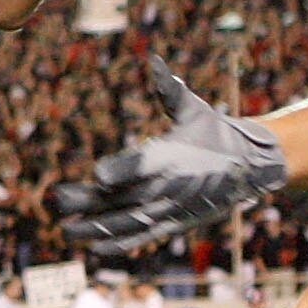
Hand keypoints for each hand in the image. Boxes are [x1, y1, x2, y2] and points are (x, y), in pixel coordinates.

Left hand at [51, 59, 288, 248]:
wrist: (249, 166)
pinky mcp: (175, 223)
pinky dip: (121, 243)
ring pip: (130, 221)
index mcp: (172, 155)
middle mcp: (169, 185)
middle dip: (90, 201)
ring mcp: (171, 208)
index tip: (99, 174)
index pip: (143, 165)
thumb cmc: (214, 132)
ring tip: (67, 230)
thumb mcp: (194, 109)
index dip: (122, 170)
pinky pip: (145, 236)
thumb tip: (155, 61)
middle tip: (57, 200)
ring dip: (97, 227)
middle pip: (125, 196)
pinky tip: (96, 247)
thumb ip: (170, 90)